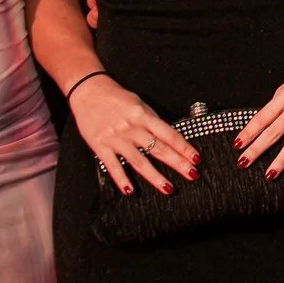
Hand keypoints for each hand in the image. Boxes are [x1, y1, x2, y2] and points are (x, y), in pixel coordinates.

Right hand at [69, 75, 197, 195]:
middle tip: (192, 175)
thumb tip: (168, 137)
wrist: (87, 91)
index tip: (196, 159)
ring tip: (168, 188)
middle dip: (178, 163)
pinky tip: (130, 191)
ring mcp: (116, 138)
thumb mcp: (138, 103)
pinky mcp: (100, 146)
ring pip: (139, 161)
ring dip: (155, 177)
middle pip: (158, 149)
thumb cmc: (115, 97)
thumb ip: (152, 120)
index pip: (169, 134)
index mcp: (143, 115)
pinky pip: (112, 166)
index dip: (184, 147)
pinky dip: (121, 179)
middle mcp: (131, 128)